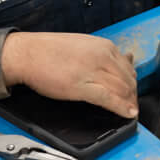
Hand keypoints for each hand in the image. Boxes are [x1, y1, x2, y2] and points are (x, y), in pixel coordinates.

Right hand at [2, 31, 138, 118]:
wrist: (27, 54)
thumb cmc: (49, 51)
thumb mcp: (82, 45)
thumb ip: (102, 53)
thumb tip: (123, 59)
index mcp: (103, 46)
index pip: (128, 67)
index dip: (132, 83)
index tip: (131, 92)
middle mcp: (102, 56)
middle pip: (129, 80)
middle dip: (132, 94)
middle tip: (132, 104)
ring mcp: (93, 71)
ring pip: (122, 89)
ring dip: (129, 102)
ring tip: (131, 110)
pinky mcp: (82, 87)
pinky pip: (109, 99)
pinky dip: (121, 108)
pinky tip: (127, 114)